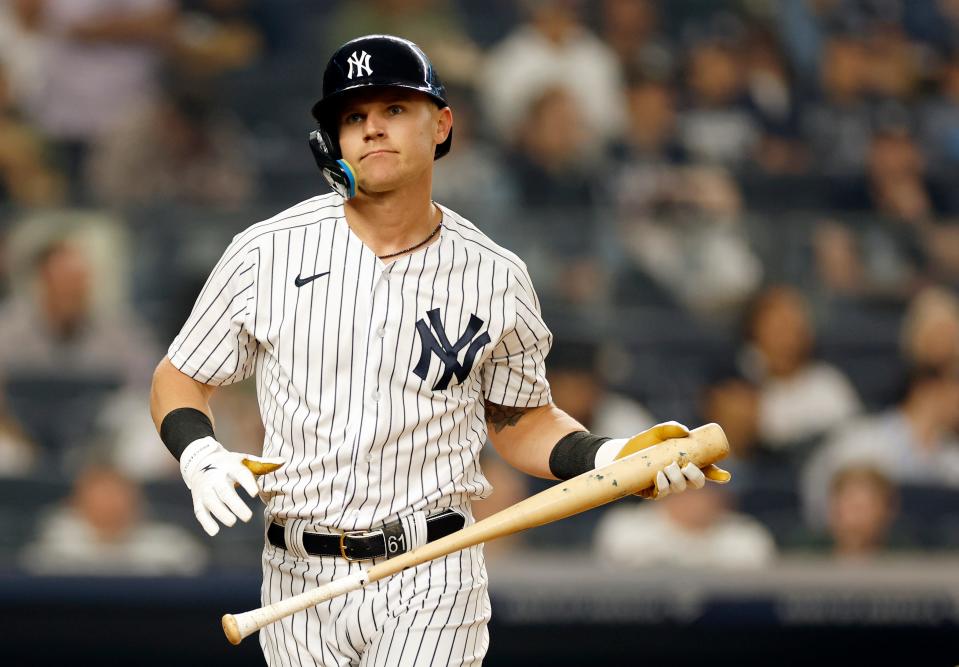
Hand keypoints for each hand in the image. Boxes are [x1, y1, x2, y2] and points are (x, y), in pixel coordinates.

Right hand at [179, 436, 285, 535]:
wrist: (201, 462)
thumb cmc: (230, 464)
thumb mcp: (245, 460)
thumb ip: (263, 463)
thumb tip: (284, 461)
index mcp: (230, 466)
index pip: (239, 474)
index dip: (247, 483)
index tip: (255, 494)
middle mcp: (215, 477)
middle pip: (224, 491)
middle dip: (235, 504)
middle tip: (248, 517)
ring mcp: (205, 489)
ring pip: (211, 502)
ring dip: (220, 513)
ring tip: (232, 522)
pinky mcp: (197, 500)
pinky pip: (199, 512)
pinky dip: (205, 522)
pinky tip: (215, 531)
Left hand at [612, 421, 730, 499]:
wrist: (620, 452)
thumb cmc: (644, 443)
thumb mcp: (658, 432)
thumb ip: (671, 427)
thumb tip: (685, 431)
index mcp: (687, 462)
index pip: (707, 471)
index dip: (718, 475)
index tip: (724, 476)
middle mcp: (680, 476)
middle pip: (697, 483)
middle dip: (695, 477)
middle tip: (686, 467)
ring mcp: (667, 485)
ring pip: (680, 488)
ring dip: (677, 479)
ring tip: (667, 467)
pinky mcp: (653, 492)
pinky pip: (663, 494)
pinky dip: (663, 486)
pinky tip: (658, 477)